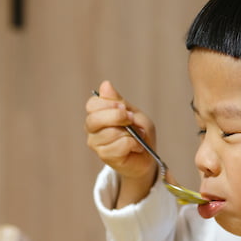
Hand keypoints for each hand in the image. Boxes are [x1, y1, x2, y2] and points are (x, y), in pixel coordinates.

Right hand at [85, 80, 158, 205]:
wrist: (147, 156)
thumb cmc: (140, 132)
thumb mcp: (133, 112)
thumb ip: (119, 101)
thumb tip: (105, 85)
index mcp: (98, 114)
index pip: (93, 104)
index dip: (108, 104)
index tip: (124, 108)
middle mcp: (93, 128)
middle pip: (94, 119)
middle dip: (116, 117)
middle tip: (130, 119)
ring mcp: (96, 143)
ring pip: (109, 133)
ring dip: (129, 133)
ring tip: (137, 136)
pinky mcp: (104, 156)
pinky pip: (118, 146)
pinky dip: (133, 144)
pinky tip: (136, 147)